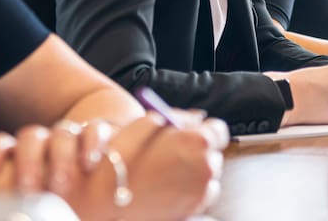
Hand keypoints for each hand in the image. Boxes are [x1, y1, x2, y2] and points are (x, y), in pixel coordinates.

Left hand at [0, 118, 114, 192]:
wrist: (100, 171)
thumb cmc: (58, 194)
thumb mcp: (33, 195)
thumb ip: (17, 200)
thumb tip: (1, 214)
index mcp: (22, 154)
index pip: (1, 144)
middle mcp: (46, 142)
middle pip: (31, 138)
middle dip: (28, 162)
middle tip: (26, 190)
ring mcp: (73, 136)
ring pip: (62, 133)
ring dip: (59, 158)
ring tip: (59, 187)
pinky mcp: (99, 133)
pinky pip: (94, 131)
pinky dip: (91, 145)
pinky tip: (88, 165)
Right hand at [70, 112, 228, 220]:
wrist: (108, 195)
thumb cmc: (126, 153)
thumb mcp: (152, 122)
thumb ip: (180, 118)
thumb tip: (200, 117)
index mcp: (198, 141)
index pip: (218, 130)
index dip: (203, 130)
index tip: (192, 133)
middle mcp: (206, 167)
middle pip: (214, 153)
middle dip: (199, 151)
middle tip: (176, 152)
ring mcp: (202, 191)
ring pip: (210, 175)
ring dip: (196, 170)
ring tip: (168, 170)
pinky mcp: (194, 209)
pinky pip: (203, 193)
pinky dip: (192, 188)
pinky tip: (170, 186)